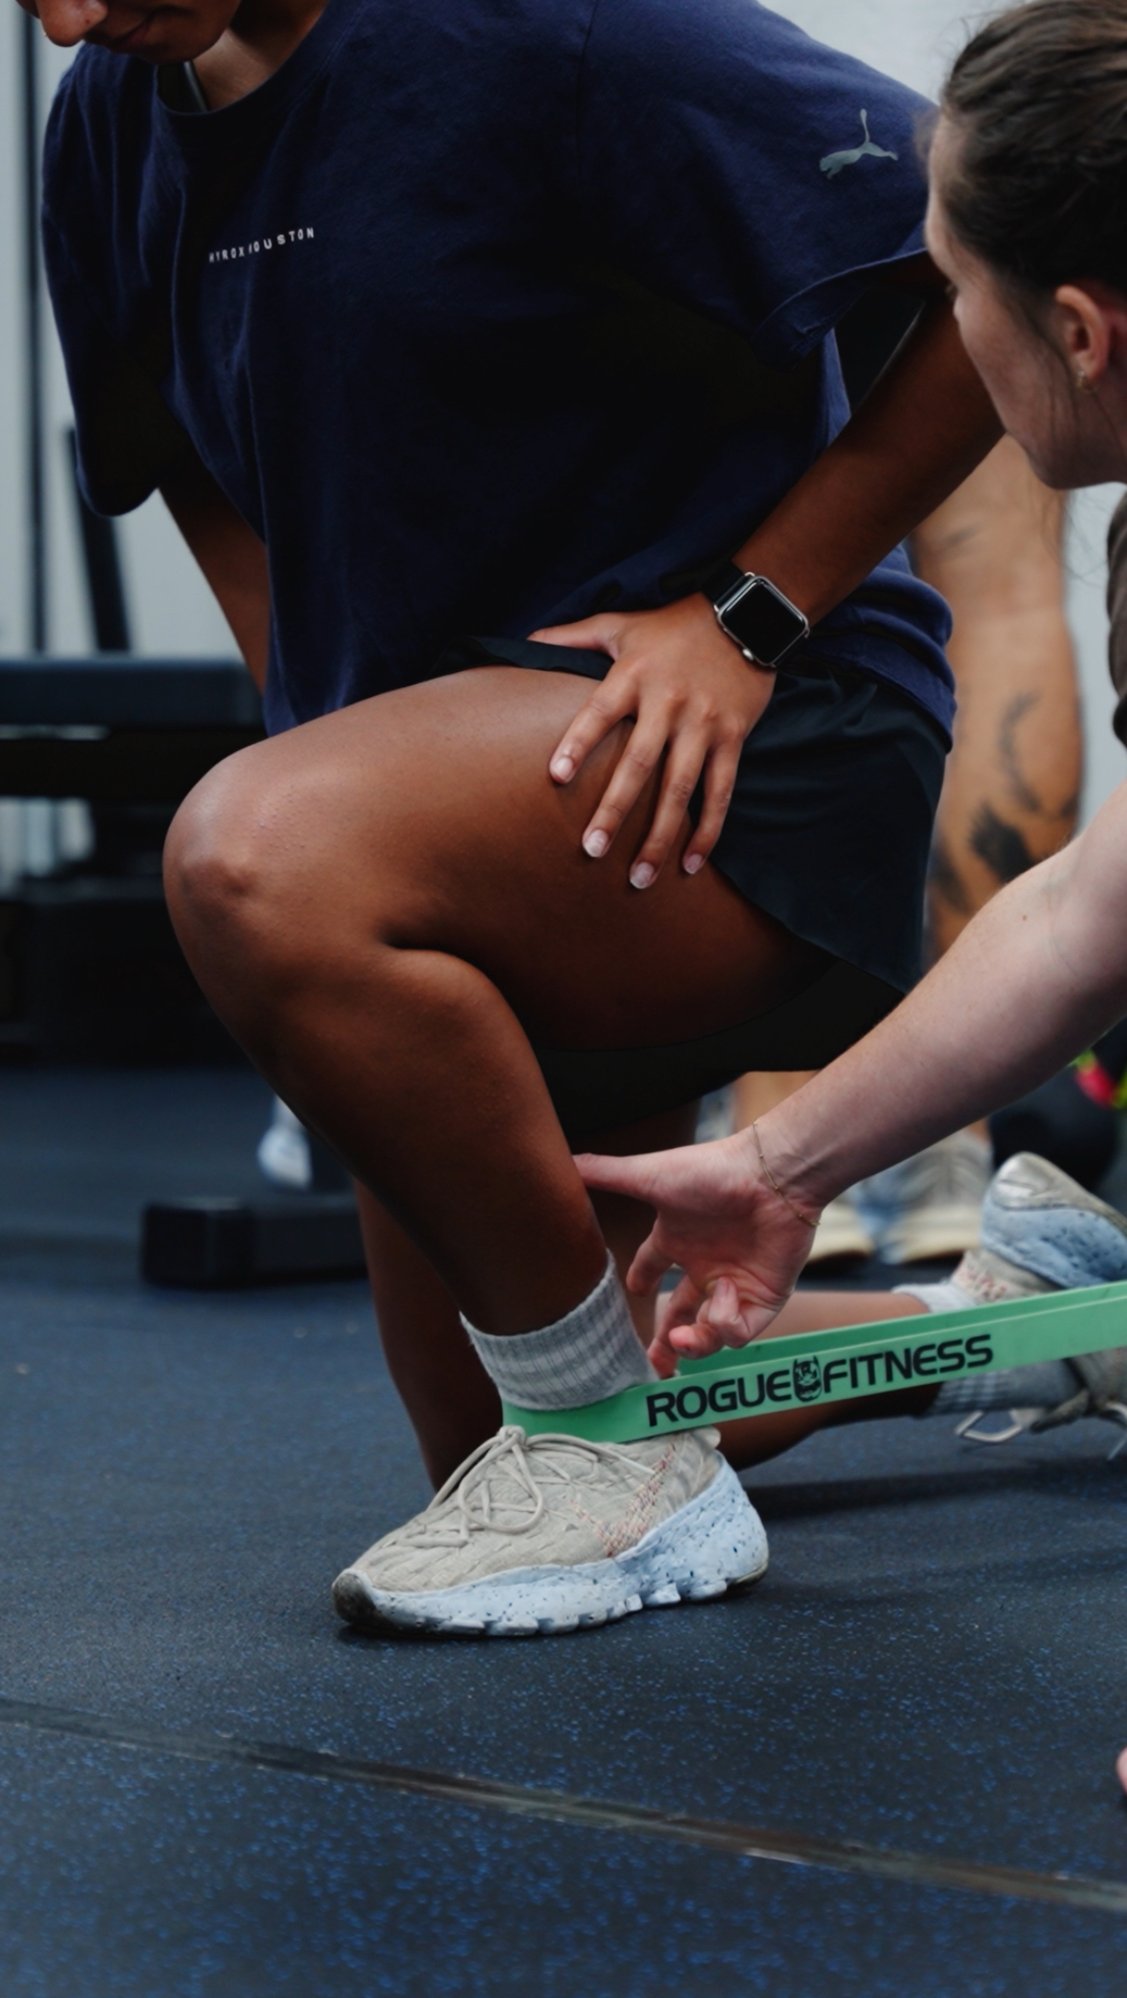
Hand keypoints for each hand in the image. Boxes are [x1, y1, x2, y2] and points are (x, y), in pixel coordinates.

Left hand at [532, 595, 772, 886]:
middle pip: (639, 763)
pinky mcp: (733, 739)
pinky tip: (690, 866)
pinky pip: (720, 792)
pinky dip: (708, 831)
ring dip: (661, 836)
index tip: (555, 776)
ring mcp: (704, 724)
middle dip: (615, 809)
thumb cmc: (672, 626)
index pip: (599, 712)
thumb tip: (526, 641)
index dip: (578, 742)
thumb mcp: (621, 623)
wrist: (745, 616)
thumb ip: (573, 636)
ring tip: (638, 877)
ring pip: (681, 789)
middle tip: (591, 850)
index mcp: (634, 676)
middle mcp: (668, 703)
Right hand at [575, 1129, 819, 1374]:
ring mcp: (735, 1284)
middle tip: (653, 1367)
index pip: (652, 1268)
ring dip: (693, 1343)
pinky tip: (721, 1293)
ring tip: (681, 1339)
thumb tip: (564, 1160)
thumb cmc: (712, 1172)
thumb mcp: (647, 1176)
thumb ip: (605, 1173)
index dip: (640, 1283)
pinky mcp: (764, 1298)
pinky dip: (725, 1322)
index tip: (633, 1291)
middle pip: (681, 1316)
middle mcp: (705, 1264)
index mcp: (677, 1239)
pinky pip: (739, 1332)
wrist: (773, 1176)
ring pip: (710, 1334)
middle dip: (668, 1344)